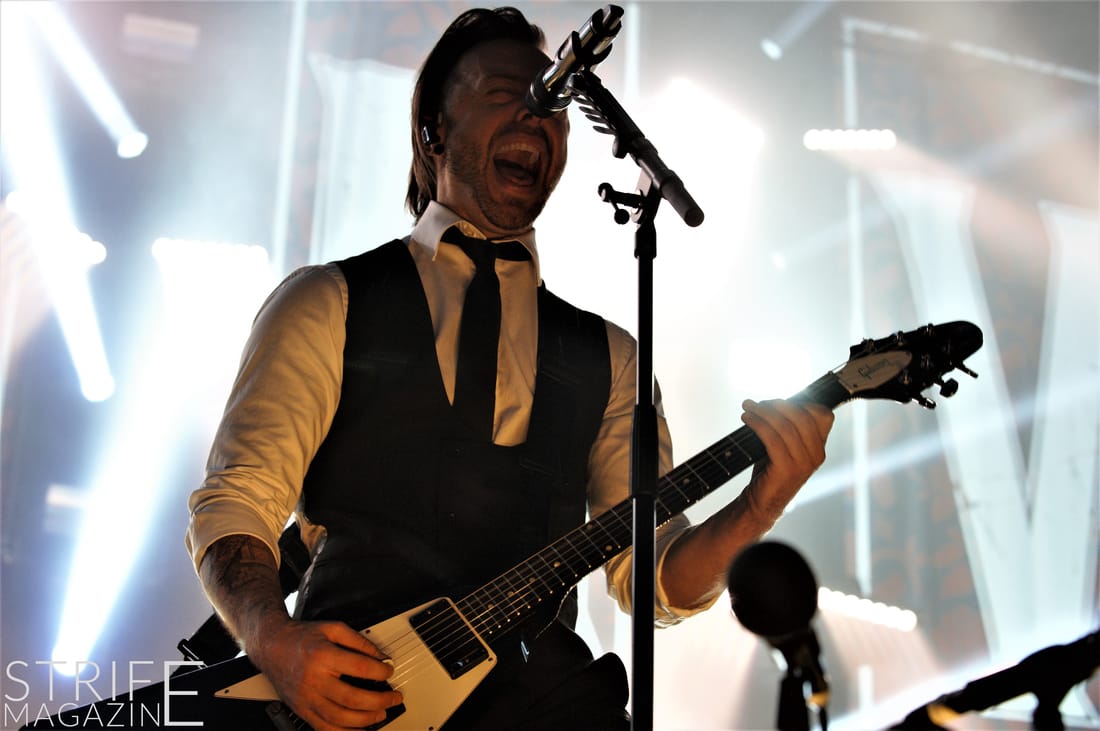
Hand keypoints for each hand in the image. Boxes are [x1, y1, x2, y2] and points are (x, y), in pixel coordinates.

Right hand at [250, 617, 402, 730]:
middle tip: (393, 698)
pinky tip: (358, 730)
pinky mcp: (301, 709)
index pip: (360, 667)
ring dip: (366, 720)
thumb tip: (380, 656)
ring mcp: (306, 698)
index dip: (381, 671)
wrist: (271, 646)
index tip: (389, 671)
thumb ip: (358, 641)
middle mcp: (314, 680)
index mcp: (323, 656)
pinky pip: (324, 728)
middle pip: (352, 698)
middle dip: (380, 701)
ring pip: (339, 718)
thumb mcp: (333, 628)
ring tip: (381, 714)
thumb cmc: (301, 637)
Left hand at [740, 398, 833, 523]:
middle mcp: (816, 455)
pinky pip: (772, 438)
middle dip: (777, 404)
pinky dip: (758, 424)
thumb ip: (788, 427)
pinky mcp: (786, 469)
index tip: (776, 401)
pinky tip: (747, 419)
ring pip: (786, 426)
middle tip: (756, 403)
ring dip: (763, 412)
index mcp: (819, 448)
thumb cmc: (770, 471)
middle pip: (802, 416)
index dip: (801, 403)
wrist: (760, 503)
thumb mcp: (784, 446)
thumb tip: (776, 401)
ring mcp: (803, 463)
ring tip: (747, 407)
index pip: (822, 415)